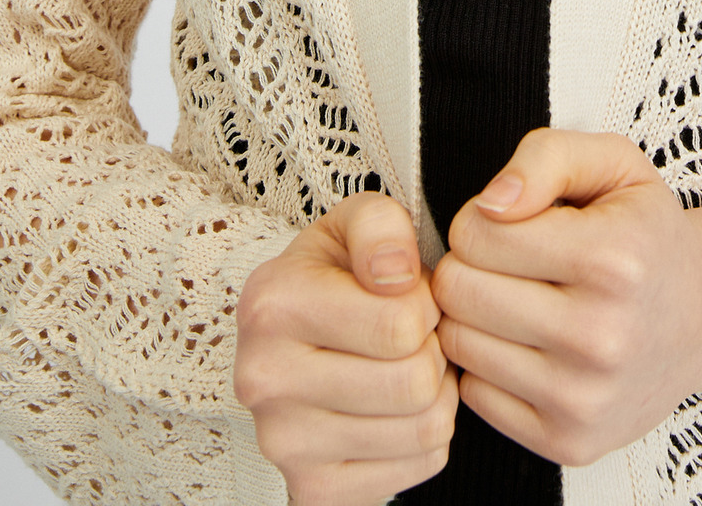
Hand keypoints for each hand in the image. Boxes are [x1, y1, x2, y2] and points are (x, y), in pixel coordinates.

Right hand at [234, 189, 459, 503]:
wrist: (291, 341)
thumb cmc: (334, 275)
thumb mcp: (354, 223)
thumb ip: (381, 226)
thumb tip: (398, 275)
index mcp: (272, 306)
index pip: (401, 324)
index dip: (425, 303)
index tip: (407, 295)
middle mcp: (265, 382)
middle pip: (415, 383)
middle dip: (432, 350)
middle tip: (411, 336)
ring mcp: (284, 446)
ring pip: (425, 428)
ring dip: (436, 392)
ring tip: (405, 366)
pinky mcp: (314, 491)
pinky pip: (423, 465)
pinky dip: (425, 435)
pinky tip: (395, 407)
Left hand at [430, 129, 701, 467]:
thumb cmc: (648, 236)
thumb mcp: (614, 165)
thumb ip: (545, 158)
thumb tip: (488, 204)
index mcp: (611, 259)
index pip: (476, 233)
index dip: (481, 218)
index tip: (513, 224)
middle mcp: (600, 336)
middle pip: (457, 291)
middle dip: (469, 265)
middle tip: (509, 262)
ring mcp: (583, 398)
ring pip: (457, 344)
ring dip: (475, 317)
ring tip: (518, 300)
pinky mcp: (567, 441)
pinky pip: (473, 397)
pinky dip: (488, 366)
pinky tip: (525, 345)